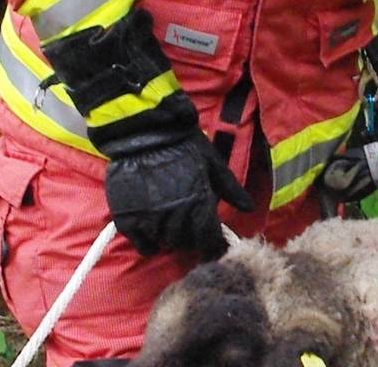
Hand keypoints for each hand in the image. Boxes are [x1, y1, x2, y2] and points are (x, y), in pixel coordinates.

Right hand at [97, 124, 254, 257]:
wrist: (144, 131)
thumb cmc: (182, 144)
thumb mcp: (212, 162)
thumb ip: (230, 188)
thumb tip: (249, 208)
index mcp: (199, 205)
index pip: (210, 242)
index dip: (213, 246)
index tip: (212, 244)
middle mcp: (175, 217)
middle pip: (187, 244)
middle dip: (191, 238)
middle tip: (189, 227)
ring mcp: (150, 220)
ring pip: (166, 243)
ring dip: (170, 237)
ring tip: (170, 224)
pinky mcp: (128, 220)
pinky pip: (142, 245)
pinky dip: (149, 243)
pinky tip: (152, 233)